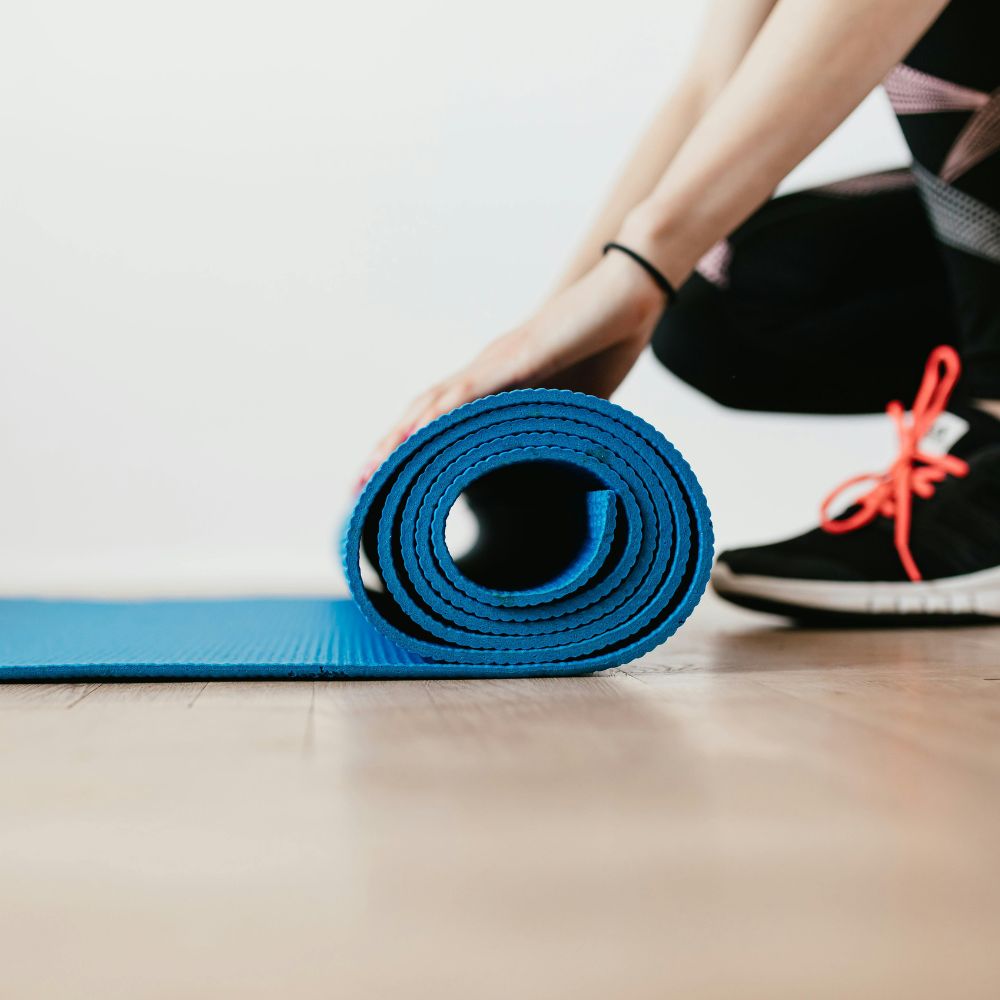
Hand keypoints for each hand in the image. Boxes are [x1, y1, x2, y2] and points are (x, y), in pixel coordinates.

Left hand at [358, 251, 665, 486]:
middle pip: (421, 415)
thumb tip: (557, 473)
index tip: (387, 483)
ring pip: (432, 405)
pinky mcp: (515, 358)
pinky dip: (437, 415)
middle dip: (388, 452)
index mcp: (497, 386)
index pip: (441, 423)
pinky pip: (466, 391)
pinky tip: (412, 437)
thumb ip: (559, 430)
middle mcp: (485, 373)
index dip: (410, 451)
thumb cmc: (607, 341)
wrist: (631, 291)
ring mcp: (495, 364)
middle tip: (359, 487)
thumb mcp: (580, 404)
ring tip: (370, 471)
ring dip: (398, 438)